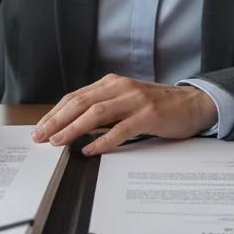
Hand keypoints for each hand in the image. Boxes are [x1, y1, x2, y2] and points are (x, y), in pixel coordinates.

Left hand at [30, 74, 217, 155]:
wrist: (193, 103)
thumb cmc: (158, 106)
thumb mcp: (127, 100)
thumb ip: (104, 107)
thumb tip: (73, 126)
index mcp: (112, 83)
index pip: (75, 96)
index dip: (55, 113)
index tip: (40, 128)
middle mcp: (120, 87)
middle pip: (80, 103)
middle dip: (56, 120)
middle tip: (40, 136)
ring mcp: (135, 100)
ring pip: (95, 114)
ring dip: (73, 129)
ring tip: (57, 142)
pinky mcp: (148, 115)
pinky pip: (120, 129)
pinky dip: (102, 141)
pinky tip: (90, 150)